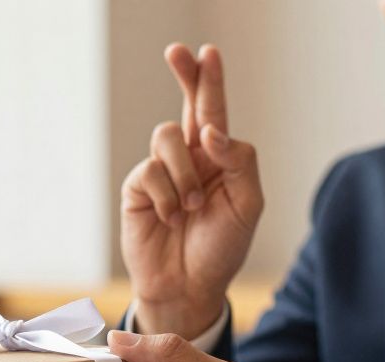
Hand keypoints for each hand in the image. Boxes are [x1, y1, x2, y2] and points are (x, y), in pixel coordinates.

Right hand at [122, 44, 263, 339]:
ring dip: (185, 174)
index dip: (210, 80)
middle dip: (184, 75)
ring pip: (167, 139)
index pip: (213, 112)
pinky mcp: (137, 188)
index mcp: (219, 159)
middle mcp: (190, 159)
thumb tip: (211, 132)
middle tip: (177, 51)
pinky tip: (170, 218)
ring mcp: (161, 172)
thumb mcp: (247, 205)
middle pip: (184, 106)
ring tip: (192, 208)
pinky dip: (165, 197)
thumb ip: (239, 162)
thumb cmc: (221, 248)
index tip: (208, 51)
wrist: (189, 286)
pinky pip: (149, 172)